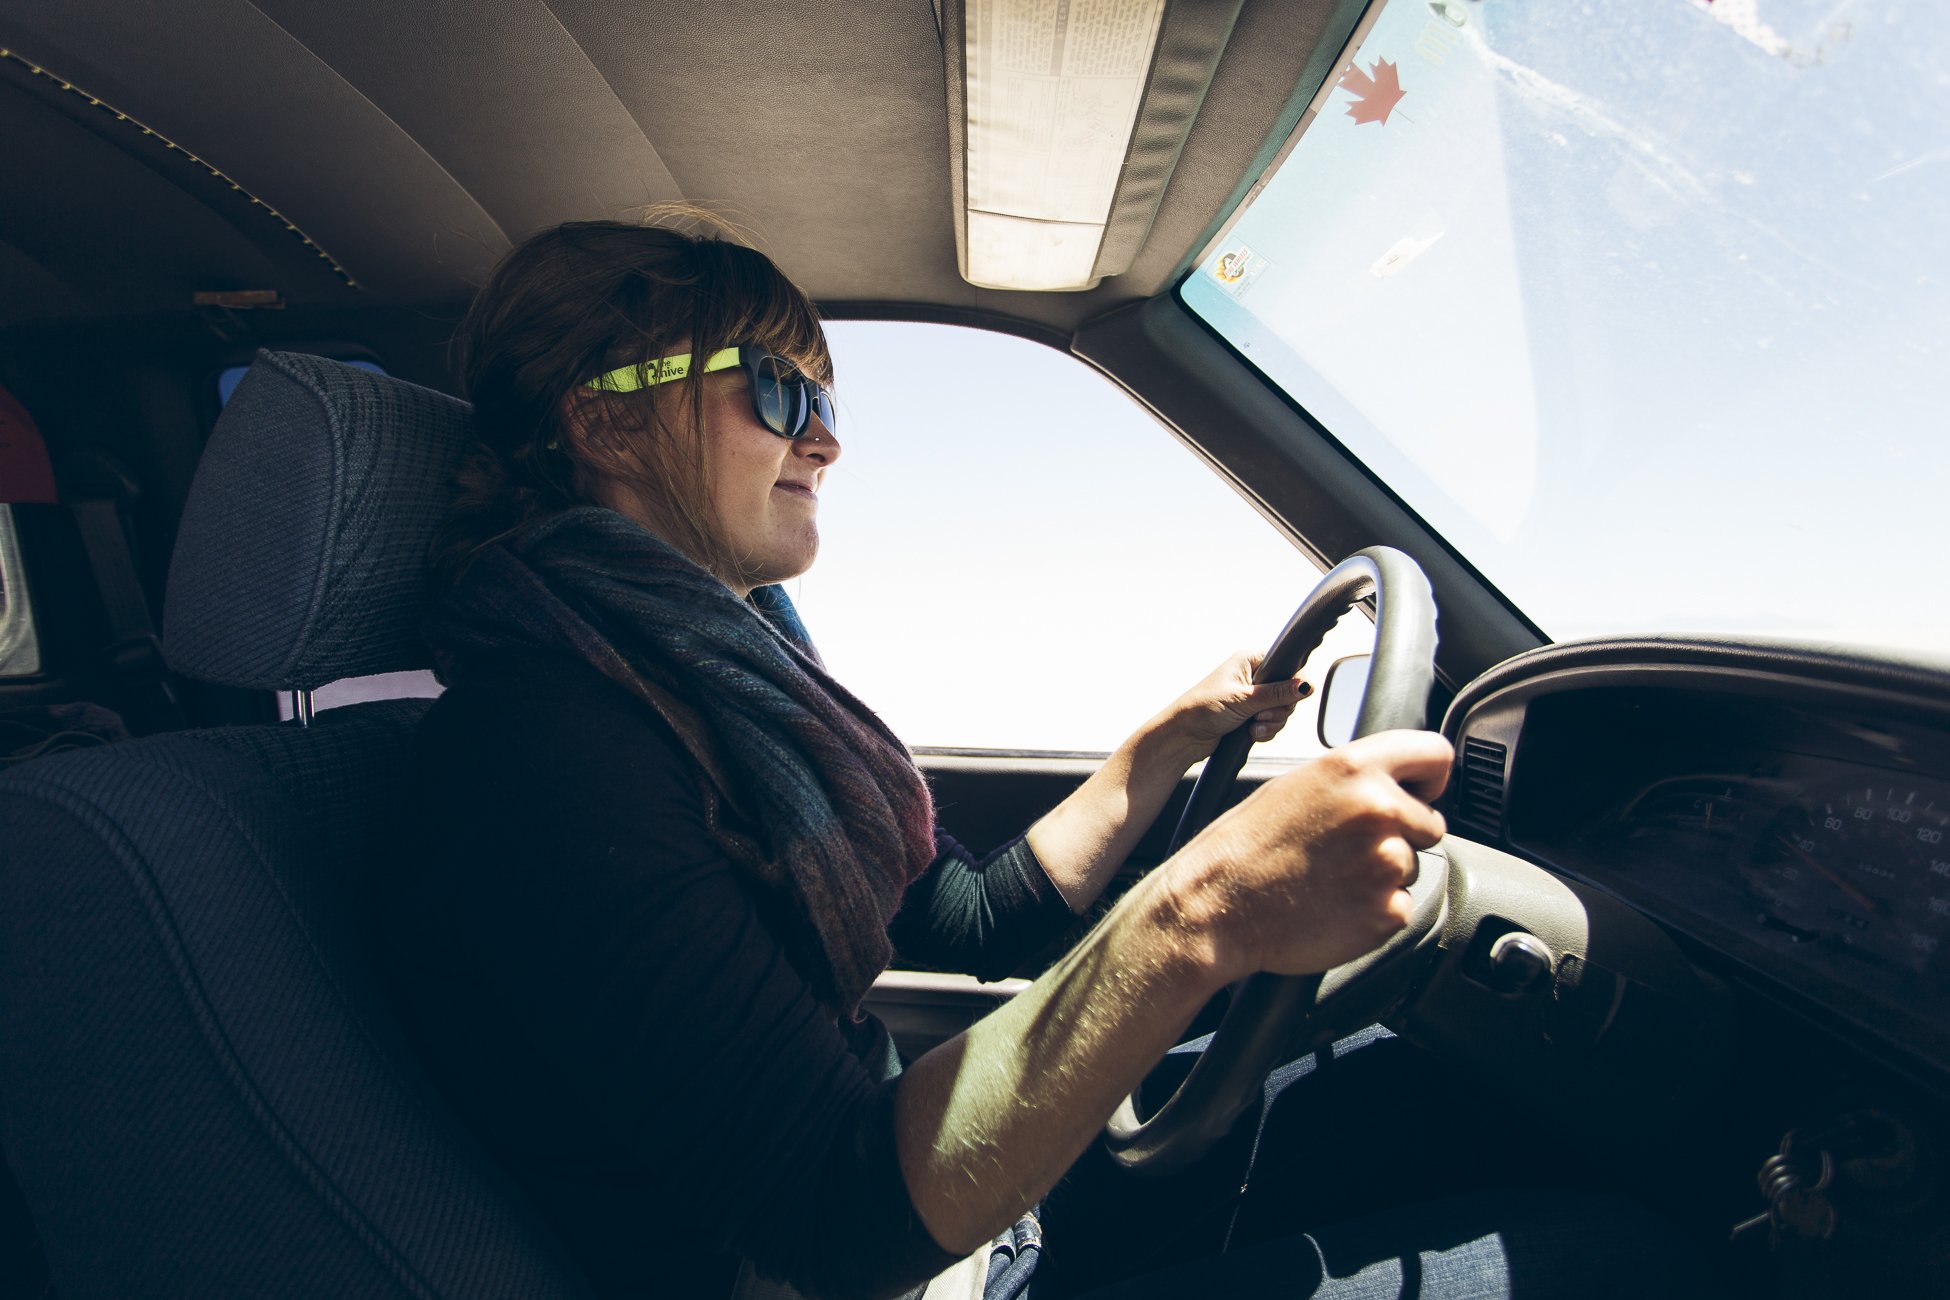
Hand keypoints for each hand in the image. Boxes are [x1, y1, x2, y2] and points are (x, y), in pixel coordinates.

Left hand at [1157, 651, 1312, 759]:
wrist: (1184, 736)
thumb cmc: (1203, 709)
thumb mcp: (1244, 699)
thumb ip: (1278, 693)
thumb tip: (1307, 685)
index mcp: (1250, 661)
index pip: (1287, 665)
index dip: (1293, 683)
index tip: (1289, 697)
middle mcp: (1253, 677)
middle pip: (1289, 691)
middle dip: (1279, 709)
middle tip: (1260, 715)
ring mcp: (1253, 697)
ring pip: (1282, 710)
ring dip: (1271, 723)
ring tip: (1252, 726)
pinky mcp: (1251, 716)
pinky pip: (1273, 723)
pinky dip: (1265, 731)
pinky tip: (1250, 733)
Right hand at [1167, 729, 1451, 980]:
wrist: (1218, 904)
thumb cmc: (1247, 846)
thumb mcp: (1299, 784)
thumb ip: (1355, 778)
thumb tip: (1395, 783)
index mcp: (1355, 768)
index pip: (1437, 754)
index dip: (1431, 777)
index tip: (1421, 793)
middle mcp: (1377, 809)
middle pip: (1430, 822)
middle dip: (1401, 835)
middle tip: (1349, 849)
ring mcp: (1386, 862)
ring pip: (1411, 867)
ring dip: (1382, 876)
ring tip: (1331, 878)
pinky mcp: (1388, 911)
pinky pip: (1400, 907)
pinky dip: (1374, 911)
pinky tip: (1334, 904)